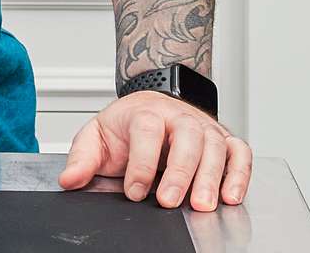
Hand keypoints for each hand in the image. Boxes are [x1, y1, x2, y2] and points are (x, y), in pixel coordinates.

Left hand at [58, 91, 251, 211]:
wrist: (150, 105)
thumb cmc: (126, 126)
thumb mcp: (97, 137)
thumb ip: (83, 158)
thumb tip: (70, 179)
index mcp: (145, 112)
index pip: (146, 131)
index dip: (141, 163)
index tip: (133, 191)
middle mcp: (178, 116)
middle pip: (187, 137)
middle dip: (179, 171)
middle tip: (169, 201)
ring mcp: (204, 127)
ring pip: (215, 145)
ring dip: (211, 176)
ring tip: (203, 204)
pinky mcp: (223, 140)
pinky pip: (239, 153)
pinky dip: (240, 173)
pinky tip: (231, 196)